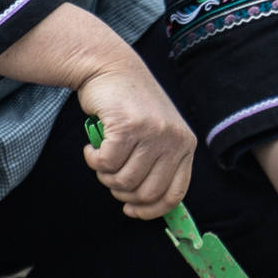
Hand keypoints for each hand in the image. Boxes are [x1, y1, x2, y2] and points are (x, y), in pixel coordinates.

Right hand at [78, 60, 195, 219]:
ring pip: (123, 181)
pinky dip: (93, 159)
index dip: (150, 210)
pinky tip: (91, 147)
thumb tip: (144, 206)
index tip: (131, 210)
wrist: (111, 67)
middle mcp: (174, 140)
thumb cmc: (131, 106)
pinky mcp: (128, 126)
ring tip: (101, 157)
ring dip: (104, 175)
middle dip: (122, 193)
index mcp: (185, 145)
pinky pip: (105, 163)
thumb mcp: (157, 134)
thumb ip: (157, 163)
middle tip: (109, 176)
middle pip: (146, 193)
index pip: (174, 194)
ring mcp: (153, 132)